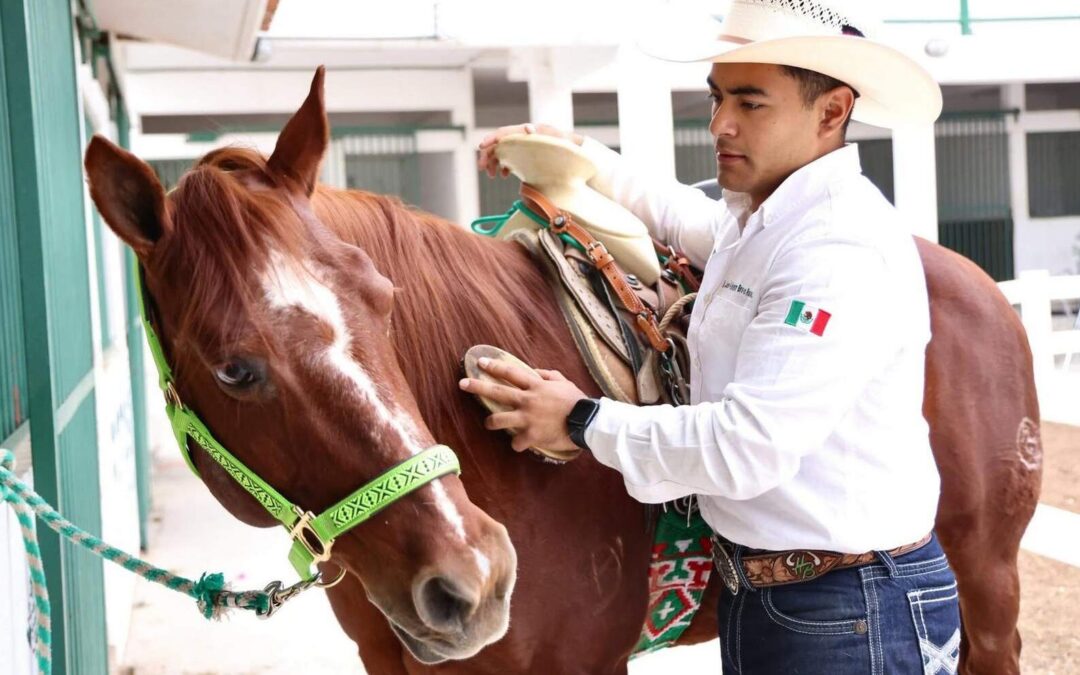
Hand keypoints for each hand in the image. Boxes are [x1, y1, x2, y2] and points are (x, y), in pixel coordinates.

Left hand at [459, 357, 588, 452]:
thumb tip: (534, 371)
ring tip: (488, 423)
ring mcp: (527, 419)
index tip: (480, 362)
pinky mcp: (531, 436)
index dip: (493, 366)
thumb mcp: (563, 382)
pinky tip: (521, 444)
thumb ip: (547, 375)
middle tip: (462, 384)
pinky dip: (517, 443)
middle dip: (477, 387)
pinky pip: (516, 442)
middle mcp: (527, 400)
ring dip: (490, 422)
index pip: (509, 372)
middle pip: (496, 392)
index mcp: (535, 385)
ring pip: (498, 420)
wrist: (587, 422)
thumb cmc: (576, 401)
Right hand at [477, 123, 583, 177]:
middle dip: (488, 155)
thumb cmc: (566, 145)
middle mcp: (521, 136)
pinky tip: (504, 176)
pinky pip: (508, 159)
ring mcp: (522, 146)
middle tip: (482, 168)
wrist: (574, 151)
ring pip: (501, 152)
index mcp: (527, 131)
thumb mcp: (556, 140)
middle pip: (498, 143)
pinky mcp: (524, 154)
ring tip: (493, 176)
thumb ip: (542, 134)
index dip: (491, 138)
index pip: (504, 132)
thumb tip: (528, 128)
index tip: (481, 147)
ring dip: (494, 163)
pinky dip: (503, 167)